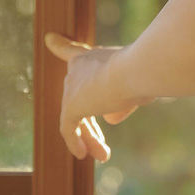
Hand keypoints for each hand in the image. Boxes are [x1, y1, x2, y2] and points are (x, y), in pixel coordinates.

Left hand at [44, 31, 140, 160]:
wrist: (136, 70)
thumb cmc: (144, 72)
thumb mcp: (137, 85)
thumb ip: (124, 97)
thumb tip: (110, 115)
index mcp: (93, 57)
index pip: (72, 51)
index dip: (61, 45)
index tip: (50, 39)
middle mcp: (77, 69)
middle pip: (79, 99)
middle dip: (90, 127)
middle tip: (103, 147)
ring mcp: (72, 87)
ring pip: (77, 117)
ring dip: (91, 138)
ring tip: (105, 155)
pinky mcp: (71, 105)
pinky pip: (69, 128)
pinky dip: (75, 141)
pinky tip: (83, 154)